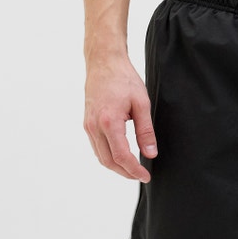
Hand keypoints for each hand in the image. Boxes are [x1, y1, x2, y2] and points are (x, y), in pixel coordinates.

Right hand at [83, 59, 157, 181]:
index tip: (146, 176)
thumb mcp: (141, 104)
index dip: (134, 170)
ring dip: (116, 166)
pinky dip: (107, 156)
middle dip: (125, 172)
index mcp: (109, 122)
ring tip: (132, 169)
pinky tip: (120, 156)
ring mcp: (88, 125)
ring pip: (100, 156)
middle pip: (108, 161)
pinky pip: (96, 147)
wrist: (104, 62)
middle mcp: (94, 127)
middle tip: (141, 176)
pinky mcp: (87, 123)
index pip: (121, 156)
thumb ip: (146, 131)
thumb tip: (150, 154)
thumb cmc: (123, 79)